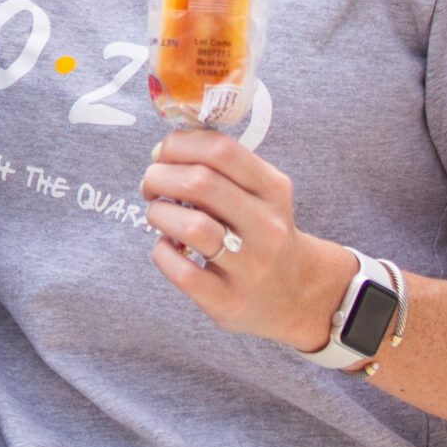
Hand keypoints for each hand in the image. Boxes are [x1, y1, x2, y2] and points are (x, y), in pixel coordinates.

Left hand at [140, 128, 358, 352]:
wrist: (296, 295)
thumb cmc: (260, 233)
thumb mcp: (259, 194)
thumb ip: (221, 168)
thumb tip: (163, 152)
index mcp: (273, 189)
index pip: (220, 149)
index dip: (178, 145)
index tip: (161, 155)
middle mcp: (267, 226)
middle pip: (201, 182)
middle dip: (159, 177)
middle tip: (150, 185)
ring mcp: (250, 266)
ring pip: (192, 227)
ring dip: (160, 214)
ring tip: (159, 216)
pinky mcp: (229, 301)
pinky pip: (183, 271)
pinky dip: (162, 253)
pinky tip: (167, 247)